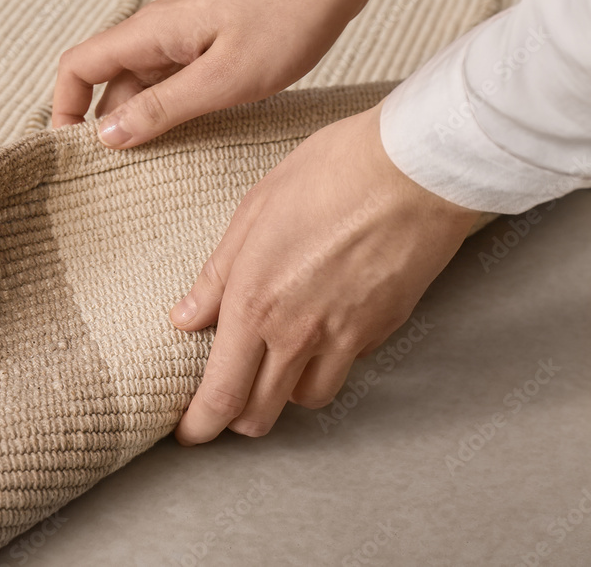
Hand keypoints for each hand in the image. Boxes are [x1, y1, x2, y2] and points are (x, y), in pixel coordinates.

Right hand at [51, 0, 396, 147]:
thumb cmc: (284, 16)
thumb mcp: (222, 79)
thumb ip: (162, 109)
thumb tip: (108, 136)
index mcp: (149, 34)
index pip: (78, 67)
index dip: (65, 109)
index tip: (71, 150)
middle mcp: (155, 34)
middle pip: (107, 85)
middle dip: (105, 129)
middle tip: (119, 177)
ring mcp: (180, 40)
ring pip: (141, 87)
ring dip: (142, 124)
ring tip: (156, 168)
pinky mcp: (204, 46)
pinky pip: (171, 84)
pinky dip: (171, 113)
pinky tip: (189, 141)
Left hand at [170, 104, 480, 444]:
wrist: (415, 168)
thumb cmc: (330, 174)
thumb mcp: (252, 212)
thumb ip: (216, 275)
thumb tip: (184, 319)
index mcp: (255, 304)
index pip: (221, 394)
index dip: (200, 426)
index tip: (189, 432)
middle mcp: (298, 333)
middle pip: (262, 414)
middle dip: (236, 419)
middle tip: (225, 402)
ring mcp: (346, 337)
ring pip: (307, 400)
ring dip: (283, 394)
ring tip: (272, 366)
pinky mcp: (382, 329)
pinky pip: (346, 367)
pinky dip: (326, 363)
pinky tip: (319, 332)